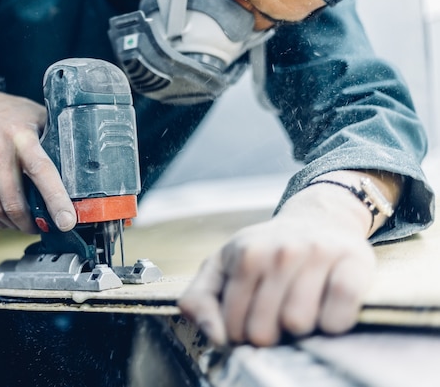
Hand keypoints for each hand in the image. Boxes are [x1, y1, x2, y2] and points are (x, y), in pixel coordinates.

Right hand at [0, 88, 75, 232]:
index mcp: (20, 135)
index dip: (56, 199)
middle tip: (45, 227)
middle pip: (14, 200)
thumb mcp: (34, 115)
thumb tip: (79, 165)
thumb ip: (53, 137)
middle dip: (31, 223)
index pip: (42, 171)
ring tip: (26, 225)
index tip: (67, 220)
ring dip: (14, 224)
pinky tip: (6, 219)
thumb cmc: (5, 112)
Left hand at [178, 177, 379, 346]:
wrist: (317, 219)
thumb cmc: (262, 253)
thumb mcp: (221, 266)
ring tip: (298, 310)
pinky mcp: (354, 264)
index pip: (232, 326)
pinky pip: (339, 316)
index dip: (238, 333)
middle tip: (274, 318)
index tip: (246, 320)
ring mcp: (319, 255)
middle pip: (264, 331)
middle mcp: (282, 251)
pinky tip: (325, 311)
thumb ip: (199, 299)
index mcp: (246, 253)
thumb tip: (215, 336)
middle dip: (267, 334)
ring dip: (299, 329)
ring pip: (299, 325)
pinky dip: (332, 324)